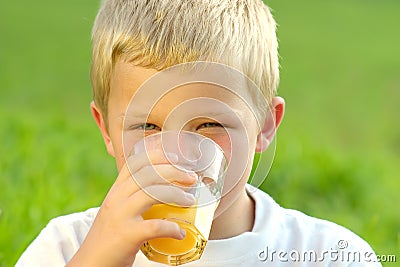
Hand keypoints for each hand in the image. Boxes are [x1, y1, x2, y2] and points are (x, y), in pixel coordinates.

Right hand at [66, 150, 196, 266]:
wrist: (90, 263)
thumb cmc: (108, 238)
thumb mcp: (115, 210)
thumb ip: (132, 198)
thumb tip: (163, 191)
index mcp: (115, 191)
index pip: (134, 163)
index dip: (156, 156)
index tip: (175, 159)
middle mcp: (116, 198)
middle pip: (148, 174)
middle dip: (174, 172)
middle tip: (192, 178)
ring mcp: (120, 216)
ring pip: (153, 193)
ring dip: (176, 194)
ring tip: (190, 200)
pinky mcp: (127, 235)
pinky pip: (156, 226)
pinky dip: (172, 228)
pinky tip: (180, 233)